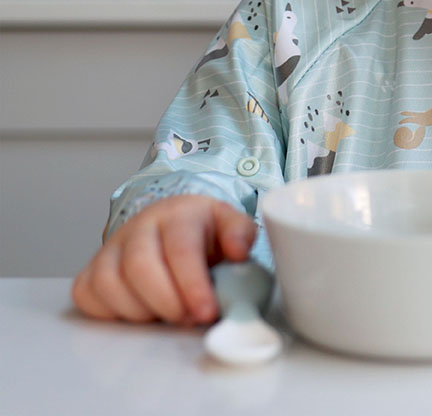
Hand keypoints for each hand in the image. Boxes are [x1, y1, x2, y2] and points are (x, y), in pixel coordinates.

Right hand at [71, 195, 256, 325]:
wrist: (173, 226)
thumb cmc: (203, 233)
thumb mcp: (230, 225)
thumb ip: (241, 234)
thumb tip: (238, 251)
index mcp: (177, 213)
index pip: (180, 248)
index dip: (192, 284)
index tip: (207, 312)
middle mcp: (139, 226)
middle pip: (139, 266)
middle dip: (166, 302)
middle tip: (188, 320)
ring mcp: (111, 248)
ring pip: (110, 284)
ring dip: (141, 311)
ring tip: (167, 316)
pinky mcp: (91, 270)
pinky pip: (88, 297)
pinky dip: (111, 313)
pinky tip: (139, 315)